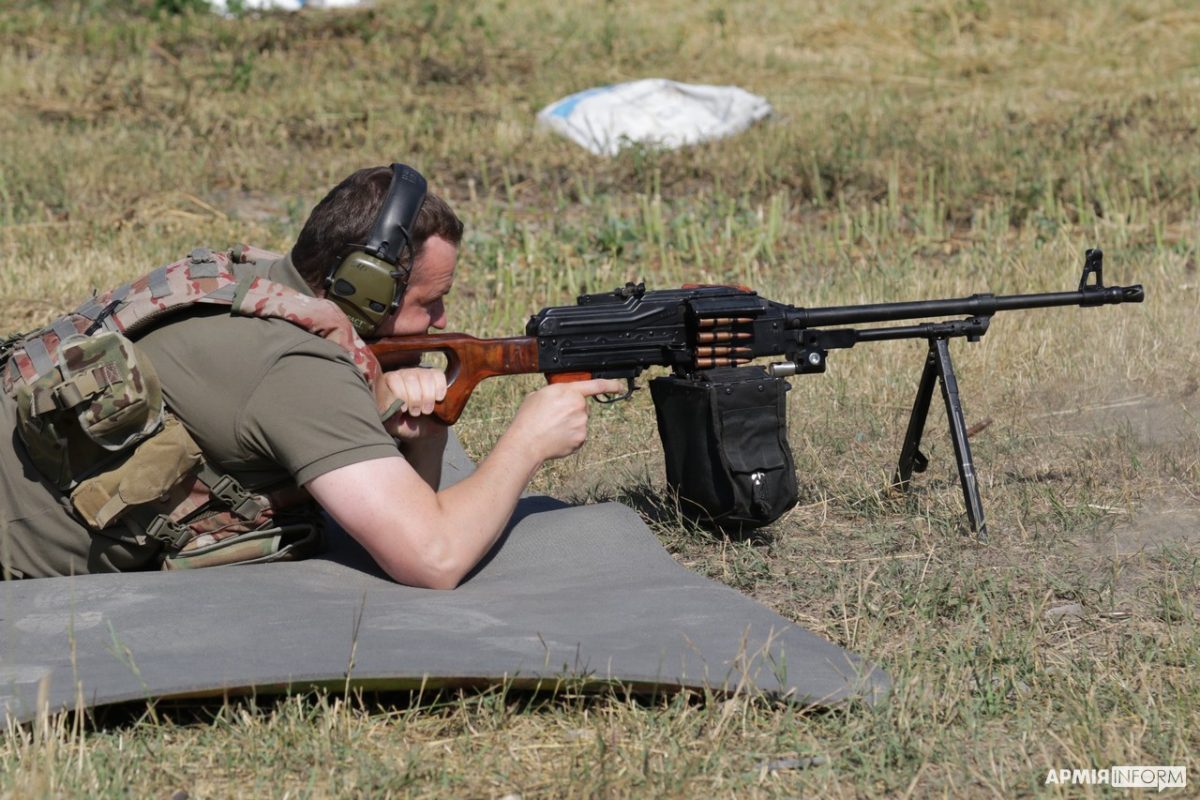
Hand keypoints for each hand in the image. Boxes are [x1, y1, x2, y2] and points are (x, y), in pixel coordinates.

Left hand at [382, 367, 447, 440]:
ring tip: (426, 410)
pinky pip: (439, 376)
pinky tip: (438, 399)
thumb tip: (397, 407)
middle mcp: (403, 374)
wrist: (423, 426)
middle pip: (410, 378)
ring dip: (428, 397)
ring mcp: (419, 372)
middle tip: (416, 413)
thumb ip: (390, 417)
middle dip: (415, 399)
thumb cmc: (405, 423)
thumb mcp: (393, 425)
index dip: (401, 395)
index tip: (405, 410)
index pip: (394, 379)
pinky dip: (440, 389)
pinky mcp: (434, 375)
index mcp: (387, 383)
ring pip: (426, 377)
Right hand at [508, 378, 625, 461]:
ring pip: (580, 422)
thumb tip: (560, 397)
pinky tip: (556, 438)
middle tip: (554, 417)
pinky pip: (578, 435)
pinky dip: (569, 437)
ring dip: (570, 424)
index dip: (610, 385)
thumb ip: (556, 393)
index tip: (619, 386)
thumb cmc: (529, 419)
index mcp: (568, 391)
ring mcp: (582, 423)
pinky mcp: (581, 438)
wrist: (527, 442)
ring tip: (552, 429)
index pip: (595, 385)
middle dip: (572, 410)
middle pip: (582, 406)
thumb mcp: (538, 395)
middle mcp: (579, 406)